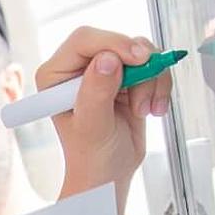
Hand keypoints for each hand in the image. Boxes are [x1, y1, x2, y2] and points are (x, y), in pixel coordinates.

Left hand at [38, 26, 168, 210]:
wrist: (109, 174)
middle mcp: (77, 67)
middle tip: (145, 92)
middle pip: (115, 40)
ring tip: (143, 111)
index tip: (138, 59)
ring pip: (140, 51)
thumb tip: (107, 59)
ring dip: (151, 80)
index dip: (113, 43)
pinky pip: (152, 65)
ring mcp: (104, 70)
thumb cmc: (92, 157)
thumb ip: (96, 93)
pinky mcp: (127, 77)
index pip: (84, 39)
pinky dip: (159, 85)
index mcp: (56, 75)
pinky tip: (152, 110)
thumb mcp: (92, 127)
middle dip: (138, 65)